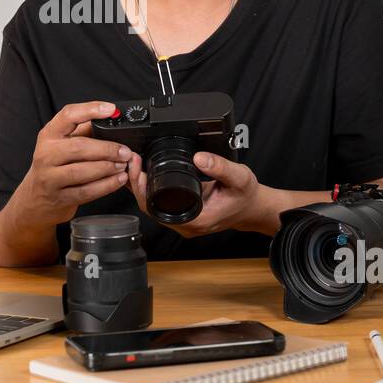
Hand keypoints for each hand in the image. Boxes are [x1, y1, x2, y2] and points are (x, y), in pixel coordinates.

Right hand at [13, 101, 131, 227]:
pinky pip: (85, 192)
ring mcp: (50, 178)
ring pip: (81, 171)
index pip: (68, 116)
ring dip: (107, 168)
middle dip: (106, 149)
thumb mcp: (62, 142)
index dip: (91, 110)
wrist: (36, 197)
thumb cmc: (54, 165)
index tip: (111, 110)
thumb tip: (110, 117)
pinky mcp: (59, 197)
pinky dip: (105, 186)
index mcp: (49, 135)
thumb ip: (83, 130)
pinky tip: (118, 180)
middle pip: (78, 147)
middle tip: (125, 151)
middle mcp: (46, 154)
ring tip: (123, 165)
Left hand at [125, 150, 277, 237]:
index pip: (157, 207)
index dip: (142, 189)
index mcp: (196, 219)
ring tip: (134, 163)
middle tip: (131, 160)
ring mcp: (182, 221)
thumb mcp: (239, 177)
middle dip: (136, 184)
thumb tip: (200, 157)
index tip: (137, 168)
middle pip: (149, 207)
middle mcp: (186, 224)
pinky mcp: (181, 214)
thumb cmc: (246, 196)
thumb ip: (220, 167)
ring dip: (140, 186)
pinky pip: (158, 203)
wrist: (252, 208)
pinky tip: (144, 173)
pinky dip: (149, 188)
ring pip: (151, 206)